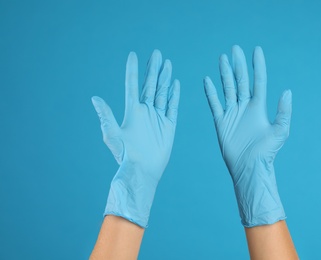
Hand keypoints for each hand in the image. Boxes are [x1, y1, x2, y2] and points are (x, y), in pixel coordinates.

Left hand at [92, 50, 179, 227]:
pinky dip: (174, 95)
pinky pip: (172, 106)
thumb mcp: (112, 134)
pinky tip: (175, 84)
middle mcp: (145, 111)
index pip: (132, 85)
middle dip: (153, 69)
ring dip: (165, 78)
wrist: (142, 170)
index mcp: (132, 111)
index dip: (133, 70)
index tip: (133, 55)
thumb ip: (106, 116)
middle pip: (150, 85)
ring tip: (167, 64)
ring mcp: (158, 117)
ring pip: (162, 93)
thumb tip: (95, 98)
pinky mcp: (168, 125)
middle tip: (157, 53)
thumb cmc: (125, 155)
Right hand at [204, 45, 291, 226]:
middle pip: (240, 81)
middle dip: (238, 65)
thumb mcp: (280, 131)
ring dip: (224, 74)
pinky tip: (207, 80)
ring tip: (222, 59)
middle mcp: (245, 107)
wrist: (249, 168)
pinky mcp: (221, 122)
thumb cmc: (267, 152)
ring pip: (227, 89)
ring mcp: (232, 114)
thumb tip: (287, 91)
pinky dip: (210, 93)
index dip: (257, 66)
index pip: (258, 81)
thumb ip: (283, 112)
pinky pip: (214, 104)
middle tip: (234, 49)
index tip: (256, 50)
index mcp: (258, 107)